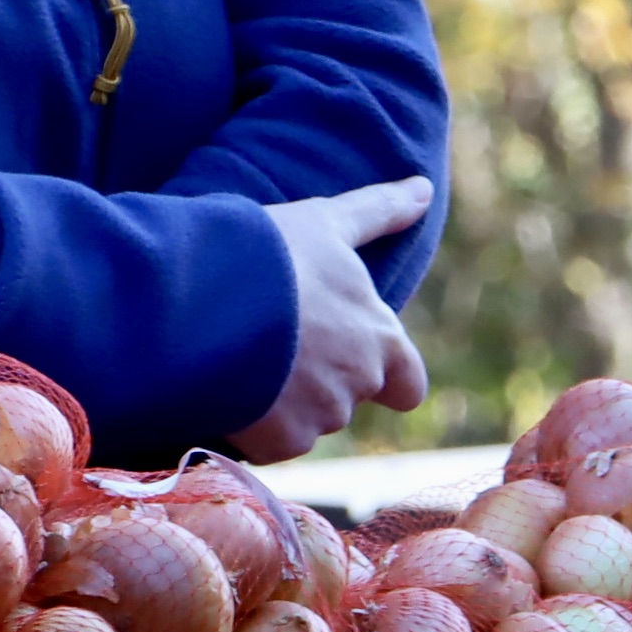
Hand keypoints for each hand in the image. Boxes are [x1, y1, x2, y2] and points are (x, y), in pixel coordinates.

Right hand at [227, 177, 434, 457]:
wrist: (208, 300)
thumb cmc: (272, 254)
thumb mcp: (326, 222)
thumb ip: (380, 211)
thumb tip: (423, 188)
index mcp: (380, 337)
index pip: (407, 385)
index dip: (386, 378)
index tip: (349, 358)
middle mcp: (360, 381)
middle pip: (346, 397)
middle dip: (317, 380)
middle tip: (275, 343)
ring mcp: (321, 416)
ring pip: (305, 420)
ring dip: (282, 400)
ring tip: (243, 357)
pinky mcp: (280, 441)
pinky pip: (268, 443)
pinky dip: (250, 425)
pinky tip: (227, 385)